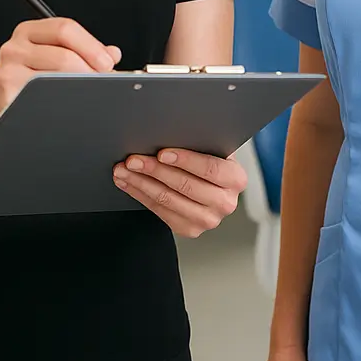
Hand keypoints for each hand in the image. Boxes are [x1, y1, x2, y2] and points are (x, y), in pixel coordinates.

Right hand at [0, 17, 120, 116]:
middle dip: (91, 70)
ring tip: (92, 93)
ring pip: (56, 76)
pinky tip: (71, 104)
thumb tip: (113, 54)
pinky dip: (64, 101)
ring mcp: (8, 70)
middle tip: (105, 82)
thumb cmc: (29, 81)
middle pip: (64, 54)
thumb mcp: (53, 57)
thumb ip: (84, 51)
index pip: (65, 28)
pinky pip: (44, 97)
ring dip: (82, 87)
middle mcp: (15, 46)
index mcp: (29, 31)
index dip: (92, 45)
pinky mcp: (7, 94)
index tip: (108, 62)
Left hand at [112, 149, 247, 237]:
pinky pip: (159, 211)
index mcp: (236, 179)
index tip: (162, 153)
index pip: (210, 168)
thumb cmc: (209, 158)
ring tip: (124, 170)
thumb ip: (200, 141)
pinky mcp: (190, 229)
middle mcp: (226, 203)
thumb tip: (172, 130)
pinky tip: (129, 183)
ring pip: (168, 200)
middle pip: (185, 186)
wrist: (211, 183)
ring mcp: (208, 220)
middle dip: (155, 170)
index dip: (186, 160)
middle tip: (133, 160)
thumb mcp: (213, 147)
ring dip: (141, 183)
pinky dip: (140, 195)